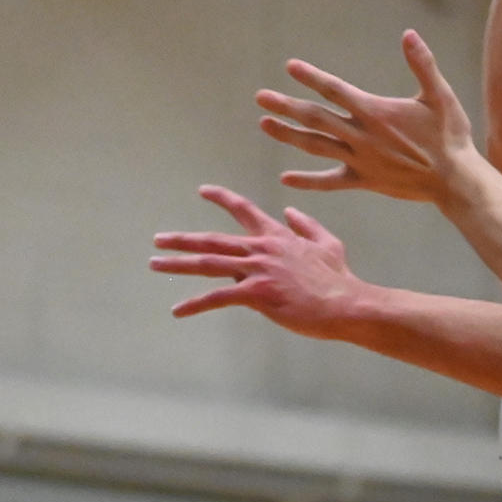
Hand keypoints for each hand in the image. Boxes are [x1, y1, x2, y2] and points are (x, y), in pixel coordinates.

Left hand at [152, 194, 374, 331]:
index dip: (222, 198)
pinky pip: (218, 297)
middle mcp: (262, 249)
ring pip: (208, 263)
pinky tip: (178, 310)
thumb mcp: (328, 244)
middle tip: (158, 239)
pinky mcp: (257, 294)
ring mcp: (257, 270)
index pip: (244, 210)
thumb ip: (308, 225)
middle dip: (182, 239)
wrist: (346, 303)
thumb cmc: (338, 279)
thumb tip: (290, 210)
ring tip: (155, 264)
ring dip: (178, 264)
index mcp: (277, 236)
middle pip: (213, 239)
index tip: (202, 191)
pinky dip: (195, 304)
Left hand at [257, 30, 477, 202]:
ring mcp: (360, 160)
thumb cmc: (450, 136)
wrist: (455, 181)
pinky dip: (307, 181)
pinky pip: (330, 181)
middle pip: (316, 118)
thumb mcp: (441, 95)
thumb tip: (409, 34)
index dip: (311, 78)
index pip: (335, 90)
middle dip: (287, 106)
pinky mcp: (364, 181)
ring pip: (316, 146)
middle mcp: (362, 136)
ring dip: (288, 135)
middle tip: (261, 97)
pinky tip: (285, 178)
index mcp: (376, 112)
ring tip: (264, 124)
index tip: (290, 67)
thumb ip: (423, 64)